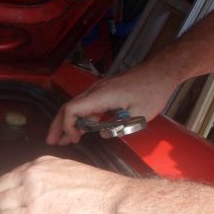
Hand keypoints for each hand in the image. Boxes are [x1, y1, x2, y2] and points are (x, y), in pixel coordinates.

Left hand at [0, 156, 132, 213]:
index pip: (10, 176)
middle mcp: (31, 175)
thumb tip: (41, 194)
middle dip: (5, 204)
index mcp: (41, 164)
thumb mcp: (69, 173)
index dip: (10, 191)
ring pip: (0, 205)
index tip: (17, 202)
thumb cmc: (100, 192)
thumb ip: (49, 179)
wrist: (111, 203)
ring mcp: (29, 195)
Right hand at [47, 63, 177, 144]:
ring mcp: (100, 90)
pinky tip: (82, 130)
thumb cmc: (152, 92)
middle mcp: (95, 91)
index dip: (68, 126)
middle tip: (51, 142)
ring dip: (69, 123)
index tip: (75, 140)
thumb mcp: (137, 116)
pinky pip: (87, 105)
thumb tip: (101, 133)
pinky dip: (81, 118)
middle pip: (69, 107)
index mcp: (100, 96)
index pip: (72, 109)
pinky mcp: (106, 92)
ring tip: (64, 140)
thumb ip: (116, 127)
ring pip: (77, 106)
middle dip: (59, 125)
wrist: (162, 71)